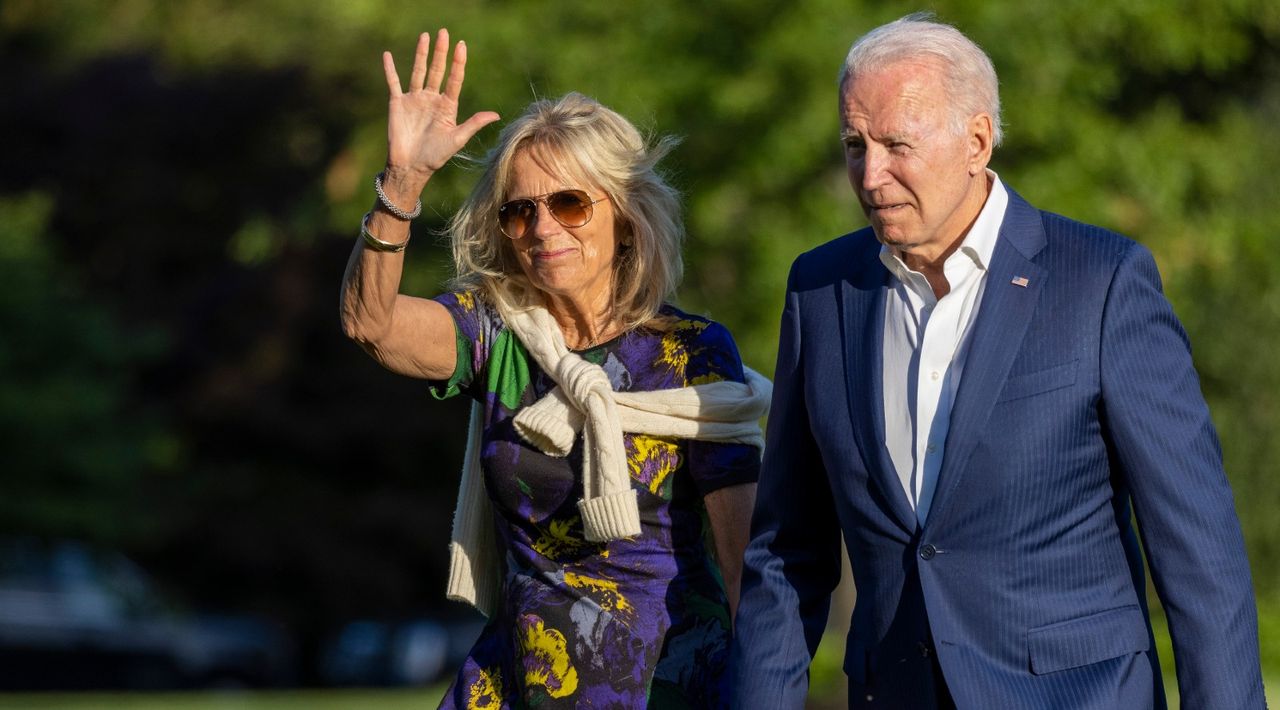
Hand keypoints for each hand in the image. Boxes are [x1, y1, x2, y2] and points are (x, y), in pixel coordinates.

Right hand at [382, 29, 498, 186]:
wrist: (411, 167)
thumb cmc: (436, 156)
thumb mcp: (457, 139)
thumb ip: (474, 124)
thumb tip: (496, 115)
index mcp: (447, 106)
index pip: (454, 79)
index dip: (458, 63)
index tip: (462, 46)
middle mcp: (432, 99)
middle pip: (437, 70)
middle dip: (441, 52)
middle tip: (444, 33)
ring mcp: (415, 99)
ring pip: (418, 71)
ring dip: (421, 54)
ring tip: (426, 36)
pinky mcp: (398, 103)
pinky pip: (393, 82)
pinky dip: (389, 69)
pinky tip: (387, 55)